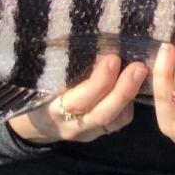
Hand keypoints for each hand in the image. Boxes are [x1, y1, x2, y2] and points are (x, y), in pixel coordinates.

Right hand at [7, 53, 148, 144]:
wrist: (33, 125)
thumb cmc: (35, 90)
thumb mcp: (40, 80)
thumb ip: (61, 67)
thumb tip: (93, 40)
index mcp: (51, 110)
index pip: (77, 101)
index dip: (97, 83)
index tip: (112, 59)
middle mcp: (71, 125)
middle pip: (102, 113)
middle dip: (123, 90)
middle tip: (139, 67)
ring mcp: (87, 133)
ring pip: (115, 120)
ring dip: (131, 95)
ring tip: (142, 71)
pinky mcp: (99, 134)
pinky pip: (119, 121)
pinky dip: (129, 102)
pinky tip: (133, 84)